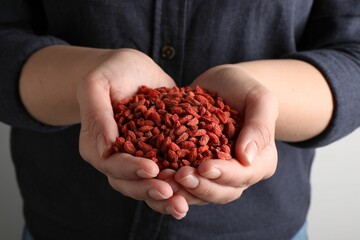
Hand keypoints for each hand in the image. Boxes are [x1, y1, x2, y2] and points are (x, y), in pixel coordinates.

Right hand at [76, 49, 187, 217]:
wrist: (132, 70)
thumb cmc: (111, 72)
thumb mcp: (97, 84)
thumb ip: (97, 114)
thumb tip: (106, 149)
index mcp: (96, 145)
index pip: (111, 164)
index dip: (130, 170)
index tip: (152, 169)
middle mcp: (115, 158)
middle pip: (129, 183)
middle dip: (150, 191)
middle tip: (173, 196)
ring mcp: (136, 159)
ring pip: (147, 185)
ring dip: (165, 197)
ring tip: (184, 205)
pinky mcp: (157, 154)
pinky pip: (165, 175)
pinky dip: (177, 185)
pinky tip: (195, 189)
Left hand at [172, 64, 278, 203]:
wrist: (223, 86)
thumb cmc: (244, 89)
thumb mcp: (259, 99)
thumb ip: (259, 126)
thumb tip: (247, 158)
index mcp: (260, 161)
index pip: (244, 175)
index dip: (224, 175)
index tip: (204, 167)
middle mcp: (239, 173)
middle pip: (222, 192)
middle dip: (200, 187)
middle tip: (179, 177)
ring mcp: (216, 174)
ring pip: (201, 194)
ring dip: (182, 191)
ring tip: (162, 180)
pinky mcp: (195, 168)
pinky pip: (184, 184)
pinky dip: (171, 184)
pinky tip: (154, 177)